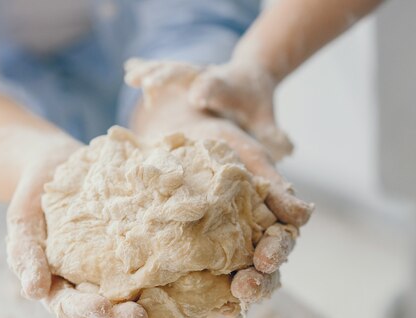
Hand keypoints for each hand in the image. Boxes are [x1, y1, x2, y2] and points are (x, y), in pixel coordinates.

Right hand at [5, 141, 147, 317]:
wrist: (56, 169)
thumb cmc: (35, 199)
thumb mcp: (22, 222)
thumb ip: (25, 255)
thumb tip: (33, 293)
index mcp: (55, 286)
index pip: (68, 306)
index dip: (84, 310)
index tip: (101, 307)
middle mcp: (84, 287)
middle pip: (101, 315)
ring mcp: (108, 277)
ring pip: (124, 305)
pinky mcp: (130, 262)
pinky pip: (145, 282)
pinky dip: (160, 297)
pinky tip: (178, 301)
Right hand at [125, 58, 291, 161]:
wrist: (249, 75)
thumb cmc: (254, 102)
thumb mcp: (264, 117)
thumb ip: (272, 133)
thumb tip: (288, 150)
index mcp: (228, 86)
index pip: (218, 87)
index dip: (208, 91)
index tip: (197, 97)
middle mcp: (208, 75)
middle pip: (188, 72)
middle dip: (169, 76)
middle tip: (150, 84)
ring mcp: (193, 73)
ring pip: (170, 68)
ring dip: (150, 72)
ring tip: (131, 77)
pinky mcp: (182, 74)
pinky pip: (160, 70)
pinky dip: (145, 69)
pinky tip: (127, 69)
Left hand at [126, 59, 313, 307]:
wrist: (178, 136)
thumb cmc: (219, 142)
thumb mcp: (248, 157)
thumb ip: (274, 185)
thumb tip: (305, 214)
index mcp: (267, 220)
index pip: (280, 243)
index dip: (276, 253)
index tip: (266, 259)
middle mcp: (247, 240)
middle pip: (260, 272)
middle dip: (257, 283)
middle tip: (244, 289)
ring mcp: (220, 251)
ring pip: (231, 283)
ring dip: (228, 300)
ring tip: (219, 312)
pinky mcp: (191, 256)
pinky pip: (197, 283)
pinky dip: (193, 301)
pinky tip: (187, 315)